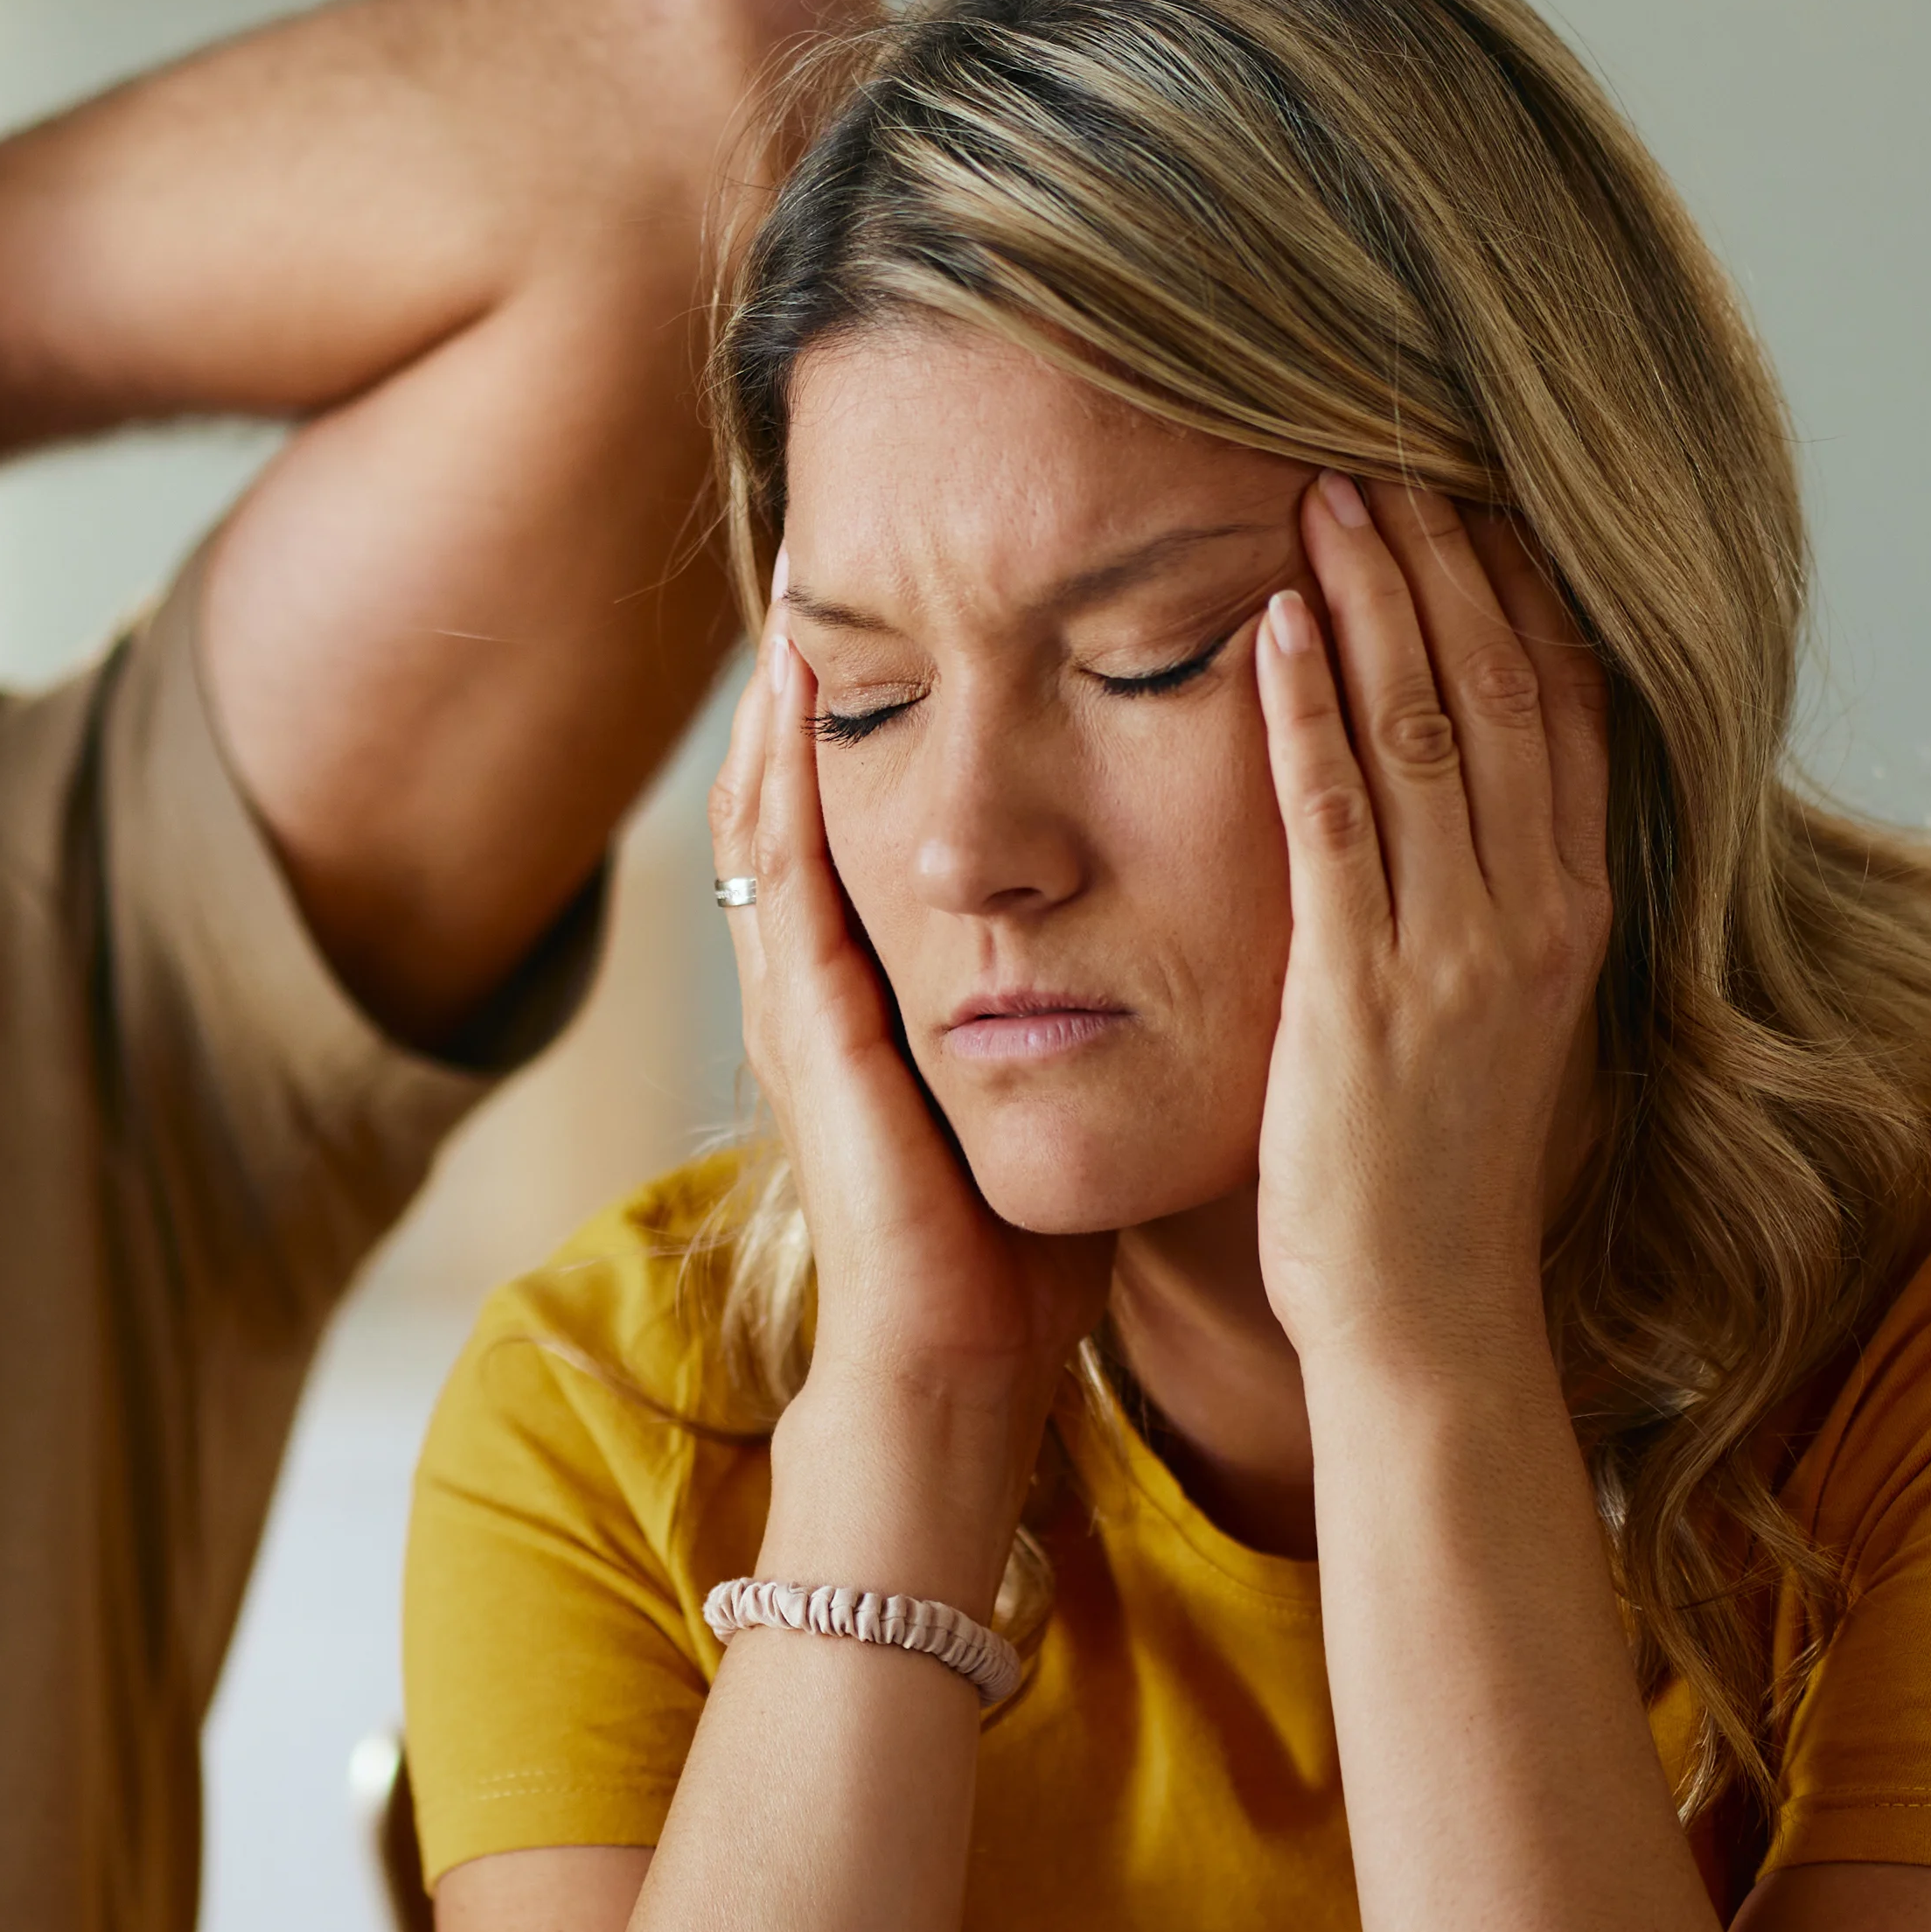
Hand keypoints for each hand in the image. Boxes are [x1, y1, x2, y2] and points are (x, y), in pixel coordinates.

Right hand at [716, 615, 1107, 1456]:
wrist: (961, 1371)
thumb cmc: (1022, 1254)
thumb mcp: (1053, 1092)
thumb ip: (1080, 1011)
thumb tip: (1166, 934)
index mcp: (878, 998)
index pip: (850, 825)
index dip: (867, 716)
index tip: (903, 612)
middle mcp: (820, 989)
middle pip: (786, 794)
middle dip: (796, 686)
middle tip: (821, 559)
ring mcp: (800, 1008)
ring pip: (765, 816)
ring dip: (773, 705)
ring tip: (791, 594)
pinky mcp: (811, 1034)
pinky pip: (778, 877)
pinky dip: (778, 779)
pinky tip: (792, 697)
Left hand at [1249, 477, 1611, 1395]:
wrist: (1426, 1319)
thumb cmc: (1433, 1170)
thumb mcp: (1491, 1010)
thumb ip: (1484, 896)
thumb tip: (1462, 791)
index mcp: (1570, 912)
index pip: (1567, 705)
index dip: (1524, 585)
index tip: (1478, 483)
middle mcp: (1534, 916)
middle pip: (1507, 688)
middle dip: (1452, 557)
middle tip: (1390, 438)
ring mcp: (1457, 955)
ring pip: (1429, 732)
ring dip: (1380, 599)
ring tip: (1330, 486)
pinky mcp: (1366, 997)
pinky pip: (1339, 826)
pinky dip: (1310, 716)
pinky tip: (1276, 623)